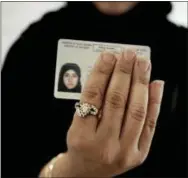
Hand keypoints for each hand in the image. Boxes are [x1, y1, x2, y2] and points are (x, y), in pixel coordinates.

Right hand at [54, 50, 163, 176]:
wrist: (86, 172)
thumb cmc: (79, 146)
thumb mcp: (75, 124)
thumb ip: (89, 101)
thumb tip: (107, 74)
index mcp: (82, 135)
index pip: (93, 96)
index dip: (102, 73)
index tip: (108, 57)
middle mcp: (104, 145)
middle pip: (116, 100)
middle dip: (123, 73)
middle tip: (128, 55)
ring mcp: (124, 151)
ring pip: (135, 110)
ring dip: (140, 83)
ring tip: (142, 64)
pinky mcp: (138, 154)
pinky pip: (150, 125)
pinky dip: (154, 102)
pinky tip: (155, 84)